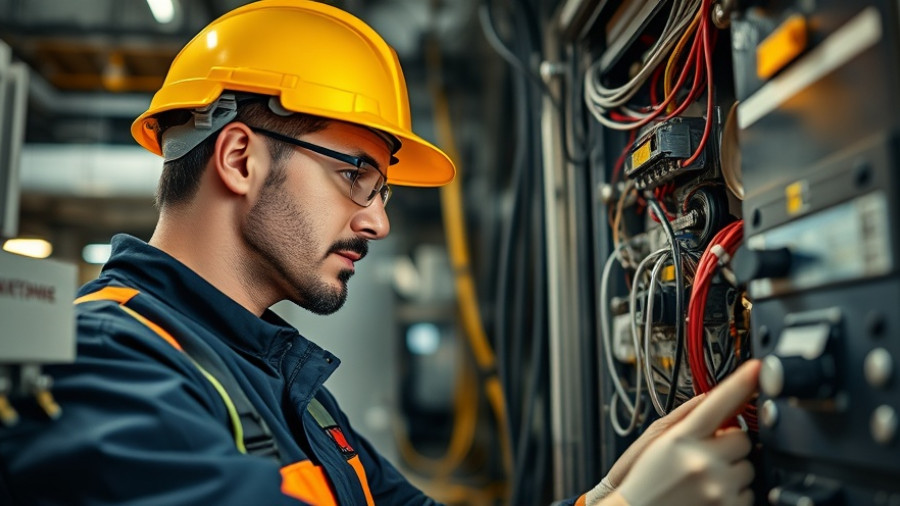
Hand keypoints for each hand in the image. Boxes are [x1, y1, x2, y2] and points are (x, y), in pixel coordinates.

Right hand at [611, 359, 760, 505]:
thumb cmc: (645, 480)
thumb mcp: (657, 441)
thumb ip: (687, 417)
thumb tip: (714, 398)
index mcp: (681, 439)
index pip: (717, 403)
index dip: (741, 383)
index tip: (757, 369)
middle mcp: (701, 462)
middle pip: (742, 438)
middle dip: (729, 445)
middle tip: (706, 455)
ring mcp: (717, 488)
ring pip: (748, 467)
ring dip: (733, 470)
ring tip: (705, 479)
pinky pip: (749, 493)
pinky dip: (735, 493)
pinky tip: (711, 495)